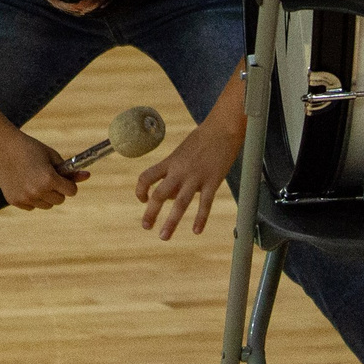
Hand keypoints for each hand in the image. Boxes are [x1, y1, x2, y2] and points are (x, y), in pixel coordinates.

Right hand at [0, 130, 85, 211]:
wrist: (1, 146)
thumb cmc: (29, 148)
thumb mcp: (51, 156)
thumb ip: (68, 169)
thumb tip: (87, 176)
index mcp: (48, 179)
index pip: (71, 192)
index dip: (69, 183)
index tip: (65, 178)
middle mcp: (37, 192)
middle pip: (60, 200)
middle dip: (58, 190)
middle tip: (49, 176)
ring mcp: (25, 198)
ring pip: (46, 205)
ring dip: (46, 195)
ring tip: (36, 178)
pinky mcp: (14, 201)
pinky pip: (32, 206)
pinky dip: (32, 198)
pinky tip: (24, 182)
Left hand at [135, 110, 241, 239]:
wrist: (223, 127)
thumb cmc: (203, 138)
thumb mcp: (183, 151)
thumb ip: (175, 172)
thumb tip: (170, 196)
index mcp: (170, 161)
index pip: (147, 177)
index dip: (141, 189)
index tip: (143, 200)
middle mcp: (179, 170)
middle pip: (159, 194)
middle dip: (150, 213)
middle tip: (146, 226)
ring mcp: (196, 176)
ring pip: (179, 203)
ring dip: (170, 222)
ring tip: (163, 236)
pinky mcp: (212, 181)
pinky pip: (204, 204)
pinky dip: (200, 219)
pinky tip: (197, 231)